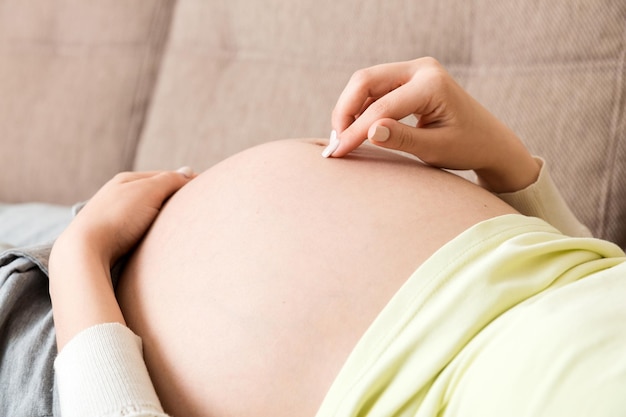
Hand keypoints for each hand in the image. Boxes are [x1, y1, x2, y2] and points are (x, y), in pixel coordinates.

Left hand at [49, 168, 194, 349]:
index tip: (204, 190)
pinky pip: (140, 231)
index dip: (185, 183)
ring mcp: (114, 218)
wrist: (84, 251)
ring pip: (148, 213)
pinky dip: (153, 232)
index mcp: (126, 180)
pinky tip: (158, 240)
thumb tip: (188, 171)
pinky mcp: (113, 239)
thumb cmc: (117, 218)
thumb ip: (170, 180)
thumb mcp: (148, 190)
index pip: (164, 176)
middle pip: (156, 194)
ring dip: (164, 218)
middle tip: (195, 209)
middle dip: (175, 200)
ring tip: (180, 226)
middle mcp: (118, 196)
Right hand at [327, 57, 539, 192]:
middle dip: (345, 111)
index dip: (355, 130)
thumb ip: (402, 139)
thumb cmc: (467, 147)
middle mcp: (421, 69)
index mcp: (431, 84)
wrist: (489, 141)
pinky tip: (356, 130)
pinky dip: (360, 108)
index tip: (337, 153)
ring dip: (350, 109)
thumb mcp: (435, 149)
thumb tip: (367, 132)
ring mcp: (414, 70)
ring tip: (344, 139)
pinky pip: (374, 89)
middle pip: (365, 80)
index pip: (380, 107)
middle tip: (336, 142)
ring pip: (365, 83)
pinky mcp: (408, 78)